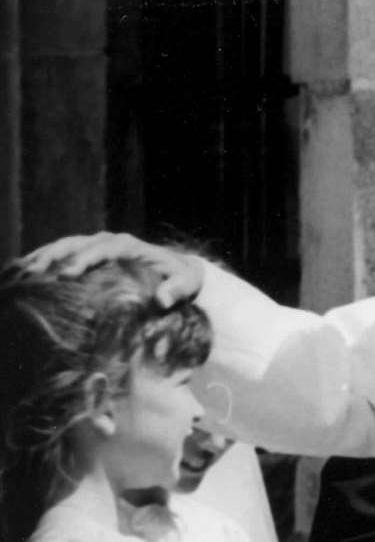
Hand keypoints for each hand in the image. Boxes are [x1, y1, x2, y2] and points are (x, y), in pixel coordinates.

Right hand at [17, 232, 203, 305]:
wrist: (179, 270)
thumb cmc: (182, 280)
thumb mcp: (185, 286)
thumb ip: (175, 292)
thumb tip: (163, 300)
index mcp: (130, 246)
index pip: (103, 250)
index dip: (85, 260)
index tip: (68, 274)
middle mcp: (109, 241)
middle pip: (76, 244)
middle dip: (54, 257)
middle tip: (33, 273)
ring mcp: (97, 245)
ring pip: (64, 246)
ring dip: (42, 257)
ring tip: (22, 272)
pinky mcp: (89, 253)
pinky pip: (63, 253)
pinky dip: (44, 260)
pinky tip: (24, 271)